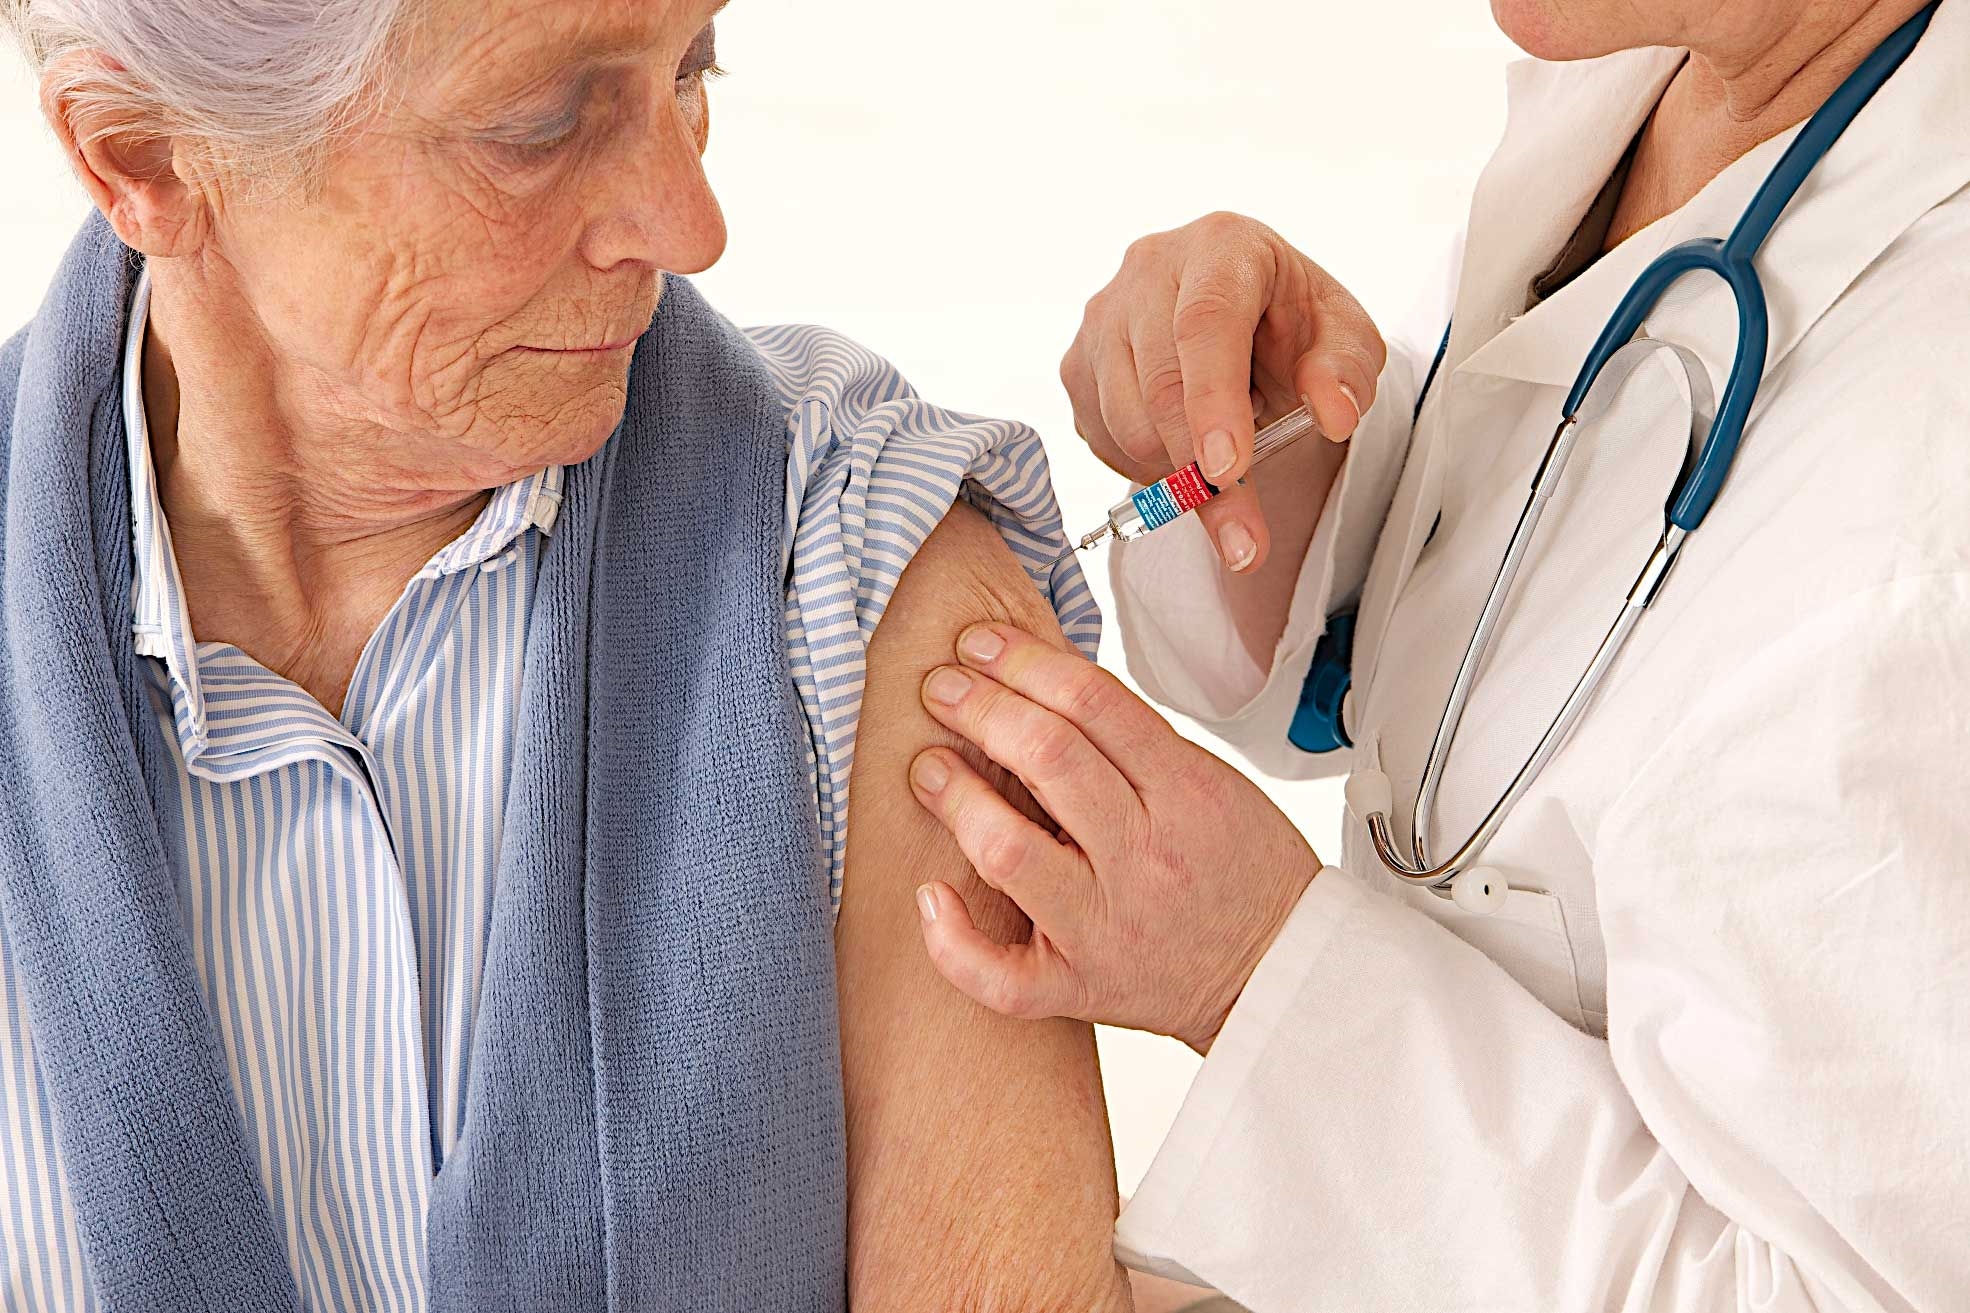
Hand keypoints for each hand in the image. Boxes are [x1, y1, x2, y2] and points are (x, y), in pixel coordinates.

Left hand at [909, 622, 1321, 1051]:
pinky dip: (952, 941)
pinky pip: (1000, 977)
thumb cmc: (1238, 868)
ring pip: (1010, 854)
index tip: (979, 643)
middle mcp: (1142, 858)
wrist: (1280, 971)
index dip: (1024, 661)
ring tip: (926, 768)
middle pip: (1048, 759)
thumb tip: (1037, 680)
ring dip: (956, 799)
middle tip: (940, 688)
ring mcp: (1106, 928)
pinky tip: (930, 895)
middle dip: (980, 709)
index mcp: (1184, 793)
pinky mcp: (1079, 988)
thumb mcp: (1211, 782)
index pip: (1093, 703)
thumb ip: (1133, 739)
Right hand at [1061, 212, 1384, 571]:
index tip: (1229, 472)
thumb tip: (1333, 413)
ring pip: (1128, 424)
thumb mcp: (1344, 341)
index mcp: (1223, 245)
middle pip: (1160, 386)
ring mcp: (1102, 315)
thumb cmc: (1292, 326)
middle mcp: (1149, 268)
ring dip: (1179, 471)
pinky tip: (1185, 443)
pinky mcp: (1077, 361)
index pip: (1206, 324)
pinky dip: (1149, 468)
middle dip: (1200, 473)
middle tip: (1244, 539)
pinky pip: (1104, 440)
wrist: (1243, 325)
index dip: (1214, 403)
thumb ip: (1345, 372)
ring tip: (1224, 453)